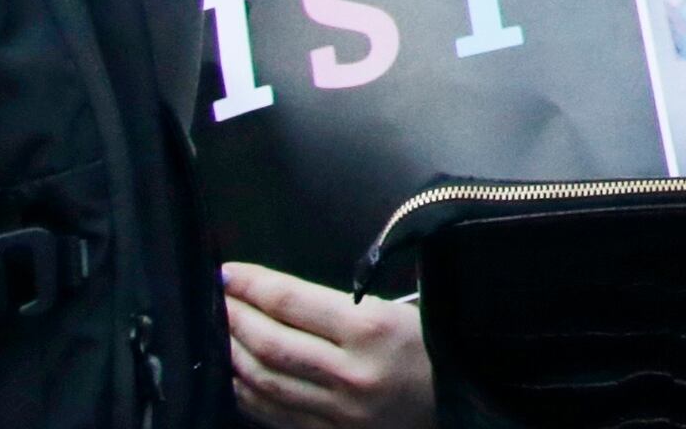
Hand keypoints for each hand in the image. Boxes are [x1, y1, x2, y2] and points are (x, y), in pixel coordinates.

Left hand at [221, 264, 431, 428]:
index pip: (292, 301)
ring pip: (262, 380)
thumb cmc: (442, 346)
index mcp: (372, 329)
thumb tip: (284, 295)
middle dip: (232, 315)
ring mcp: (337, 410)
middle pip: (268, 341)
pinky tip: (235, 371)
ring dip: (231, 352)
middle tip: (214, 298)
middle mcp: (349, 371)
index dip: (252, 284)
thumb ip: (349, 303)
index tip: (228, 272)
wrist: (471, 402)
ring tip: (218, 330)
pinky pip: (271, 413)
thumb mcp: (405, 310)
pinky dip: (244, 390)